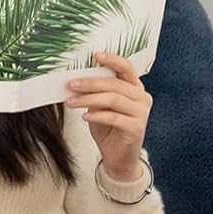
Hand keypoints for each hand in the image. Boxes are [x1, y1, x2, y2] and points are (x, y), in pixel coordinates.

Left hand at [65, 51, 151, 180]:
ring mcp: (142, 113)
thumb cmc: (109, 129)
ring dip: (89, 99)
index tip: (95, 55)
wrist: (119, 157)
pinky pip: (114, 117)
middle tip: (71, 84)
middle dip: (90, 83)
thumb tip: (76, 79)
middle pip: (115, 84)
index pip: (127, 68)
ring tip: (71, 102)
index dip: (112, 59)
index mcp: (135, 87)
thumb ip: (95, 92)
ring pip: (113, 99)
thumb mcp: (100, 106)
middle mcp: (142, 97)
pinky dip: (97, 115)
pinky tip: (84, 117)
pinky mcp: (136, 128)